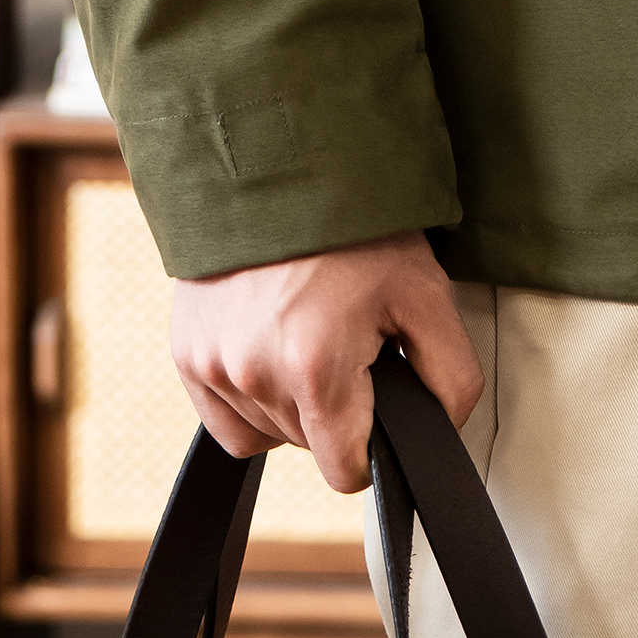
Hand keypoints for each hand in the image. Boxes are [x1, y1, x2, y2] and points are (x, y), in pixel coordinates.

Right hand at [170, 231, 483, 494]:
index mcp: (315, 370)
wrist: (286, 166)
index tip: (380, 403)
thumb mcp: (428, 294)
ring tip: (313, 334)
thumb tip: (443, 432)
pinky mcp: (185, 354)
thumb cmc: (361, 231)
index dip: (374, 447)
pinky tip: (276, 349)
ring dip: (294, 404)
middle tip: (350, 342)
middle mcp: (254, 375)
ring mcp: (213, 366)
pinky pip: (225, 419)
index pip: (346, 471)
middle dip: (336, 409)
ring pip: (268, 433)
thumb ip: (451, 377)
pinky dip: (252, 399)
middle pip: (309, 446)